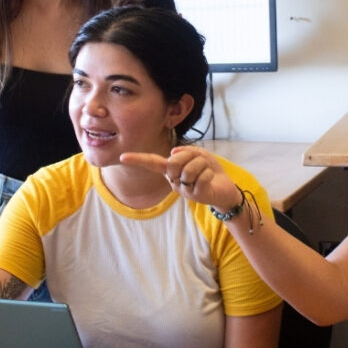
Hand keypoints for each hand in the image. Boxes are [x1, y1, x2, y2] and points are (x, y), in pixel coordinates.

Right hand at [120, 145, 239, 210]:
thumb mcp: (199, 154)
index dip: (138, 159)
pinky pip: (201, 177)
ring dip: (203, 165)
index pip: (152, 163)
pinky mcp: (195, 196)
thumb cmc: (209, 170)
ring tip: (206, 171)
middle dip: (190, 156)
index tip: (122, 157)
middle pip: (174, 162)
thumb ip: (186, 151)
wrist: (225, 188)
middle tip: (200, 162)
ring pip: (189, 169)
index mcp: (171, 170)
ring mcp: (183, 190)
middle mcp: (173, 181)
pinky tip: (210, 178)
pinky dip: (209, 173)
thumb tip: (173, 152)